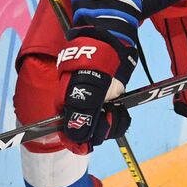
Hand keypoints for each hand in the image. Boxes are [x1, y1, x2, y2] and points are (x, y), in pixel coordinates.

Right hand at [56, 29, 137, 150]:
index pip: (69, 137)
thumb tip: (77, 139)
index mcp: (66, 108)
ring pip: (103, 131)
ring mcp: (94, 109)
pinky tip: (120, 107)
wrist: (113, 45)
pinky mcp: (108, 106)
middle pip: (89, 137)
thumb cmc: (96, 63)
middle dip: (102, 128)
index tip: (93, 136)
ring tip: (115, 105)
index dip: (80, 141)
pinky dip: (120, 118)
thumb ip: (83, 113)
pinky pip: (114, 123)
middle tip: (108, 110)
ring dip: (113, 122)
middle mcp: (78, 111)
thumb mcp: (88, 88)